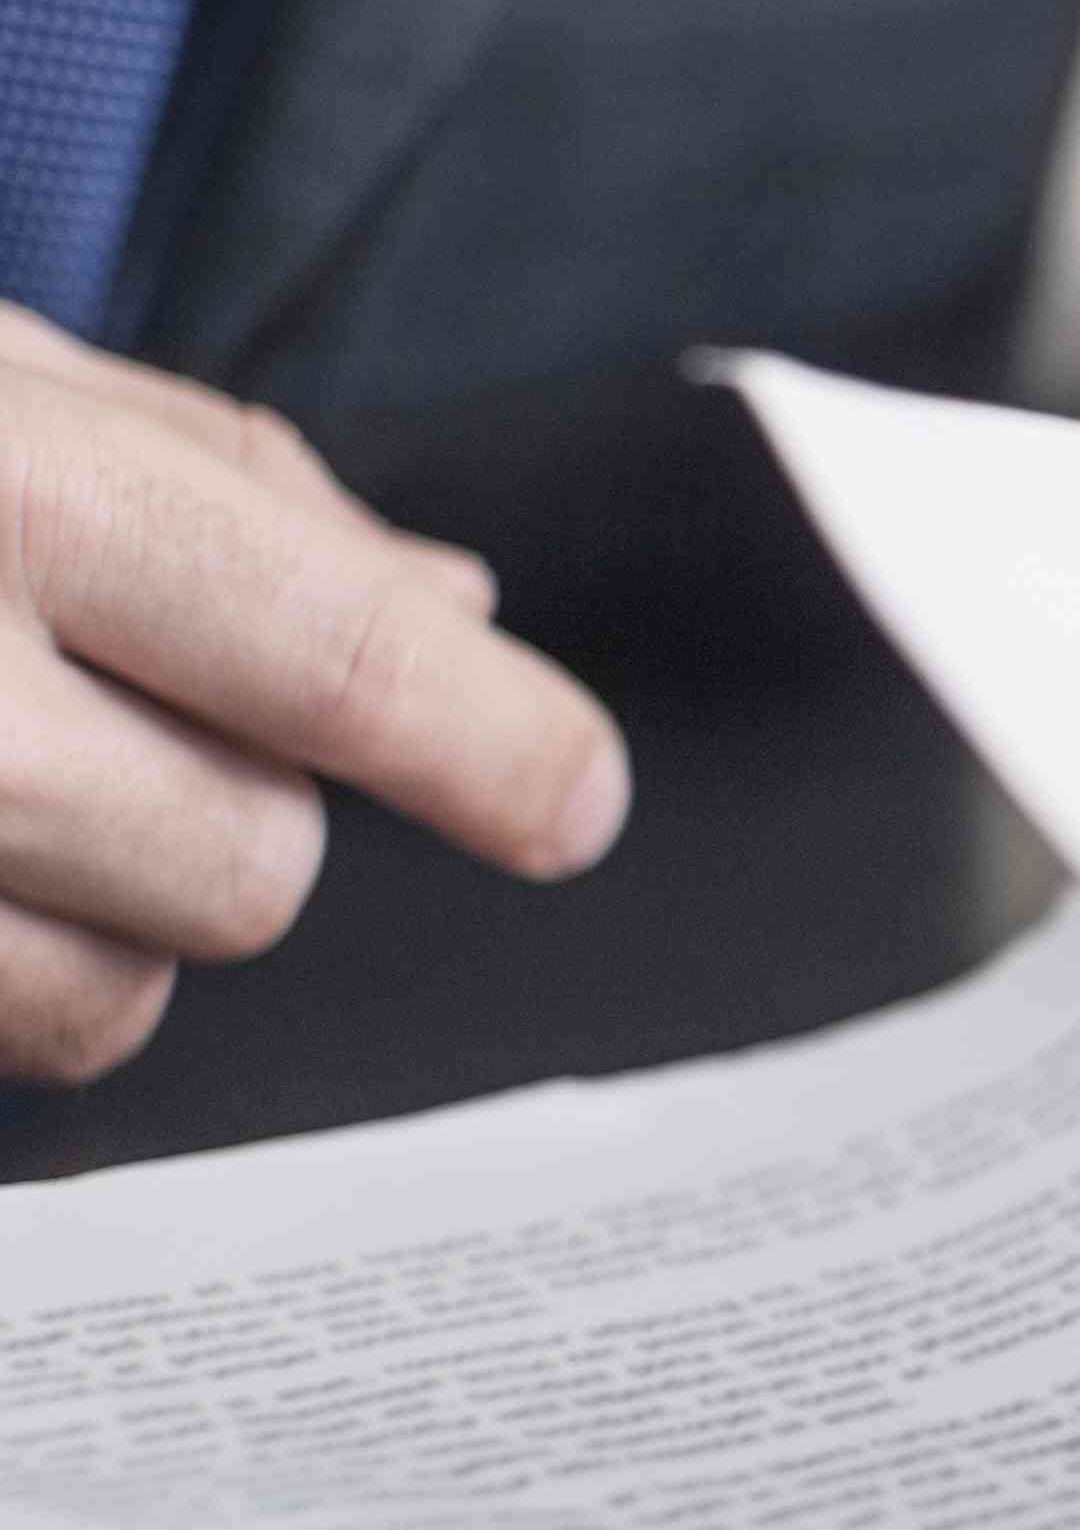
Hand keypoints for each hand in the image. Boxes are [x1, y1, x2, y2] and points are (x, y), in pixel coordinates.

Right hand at [0, 308, 629, 1073]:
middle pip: (252, 862)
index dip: (495, 747)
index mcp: (10, 486)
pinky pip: (2, 1047)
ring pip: (117, 999)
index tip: (572, 798)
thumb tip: (456, 603)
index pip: (342, 658)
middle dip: (222, 814)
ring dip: (92, 921)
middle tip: (90, 715)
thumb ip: (225, 483)